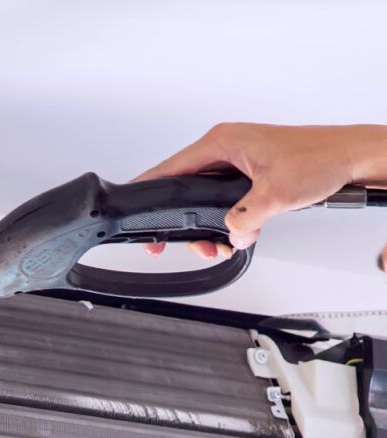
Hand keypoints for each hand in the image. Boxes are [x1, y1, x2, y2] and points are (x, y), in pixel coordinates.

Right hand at [135, 123, 386, 258]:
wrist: (354, 156)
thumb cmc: (322, 157)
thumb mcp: (275, 194)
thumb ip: (243, 220)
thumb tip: (229, 235)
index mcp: (222, 142)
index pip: (169, 169)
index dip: (148, 193)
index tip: (134, 211)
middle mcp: (226, 147)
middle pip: (185, 188)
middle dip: (187, 222)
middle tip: (189, 245)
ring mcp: (238, 159)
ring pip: (206, 197)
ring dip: (211, 225)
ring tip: (222, 242)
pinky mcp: (251, 171)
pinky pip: (225, 199)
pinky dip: (229, 219)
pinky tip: (239, 232)